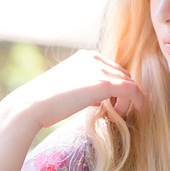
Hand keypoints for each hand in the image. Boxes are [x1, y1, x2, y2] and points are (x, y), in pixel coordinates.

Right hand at [2, 50, 143, 131]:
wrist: (31, 105)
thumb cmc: (44, 101)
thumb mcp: (67, 86)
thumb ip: (85, 86)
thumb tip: (99, 98)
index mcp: (85, 56)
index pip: (111, 68)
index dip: (115, 87)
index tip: (110, 103)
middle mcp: (93, 58)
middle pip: (122, 74)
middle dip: (122, 93)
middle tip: (114, 111)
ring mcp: (99, 69)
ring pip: (128, 82)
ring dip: (127, 100)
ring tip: (115, 115)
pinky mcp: (104, 84)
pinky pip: (132, 90)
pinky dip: (138, 100)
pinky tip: (136, 110)